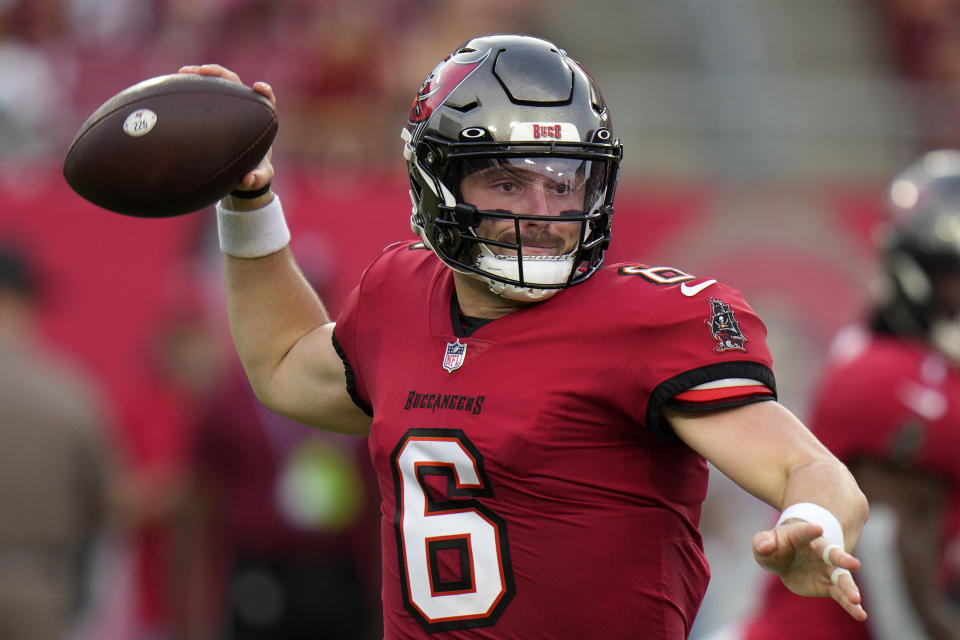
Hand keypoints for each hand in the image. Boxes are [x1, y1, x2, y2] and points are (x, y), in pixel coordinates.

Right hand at [178, 64, 275, 207]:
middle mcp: (243, 107)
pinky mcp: (212, 106)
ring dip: (200, 74)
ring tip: (182, 73)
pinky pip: (201, 92)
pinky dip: (189, 87)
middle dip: (220, 73)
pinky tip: (172, 87)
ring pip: (216, 82)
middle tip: (205, 71)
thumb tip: (246, 181)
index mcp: (260, 119)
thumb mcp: (258, 177)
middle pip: (235, 82)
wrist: (239, 170)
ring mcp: (227, 104)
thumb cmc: (253, 171)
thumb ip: (257, 179)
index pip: (266, 99)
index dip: (264, 91)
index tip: (258, 87)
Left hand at [752, 519, 866, 621]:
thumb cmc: (778, 545)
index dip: (810, 530)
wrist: (789, 556)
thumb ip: (762, 542)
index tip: (818, 528)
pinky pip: (840, 595)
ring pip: (841, 578)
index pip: (805, 532)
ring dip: (849, 588)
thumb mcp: (765, 542)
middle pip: (834, 554)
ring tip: (856, 598)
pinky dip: (850, 605)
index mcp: (802, 536)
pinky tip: (861, 615)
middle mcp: (821, 552)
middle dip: (843, 559)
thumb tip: (764, 547)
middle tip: (855, 564)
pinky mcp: (828, 585)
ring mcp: (827, 569)